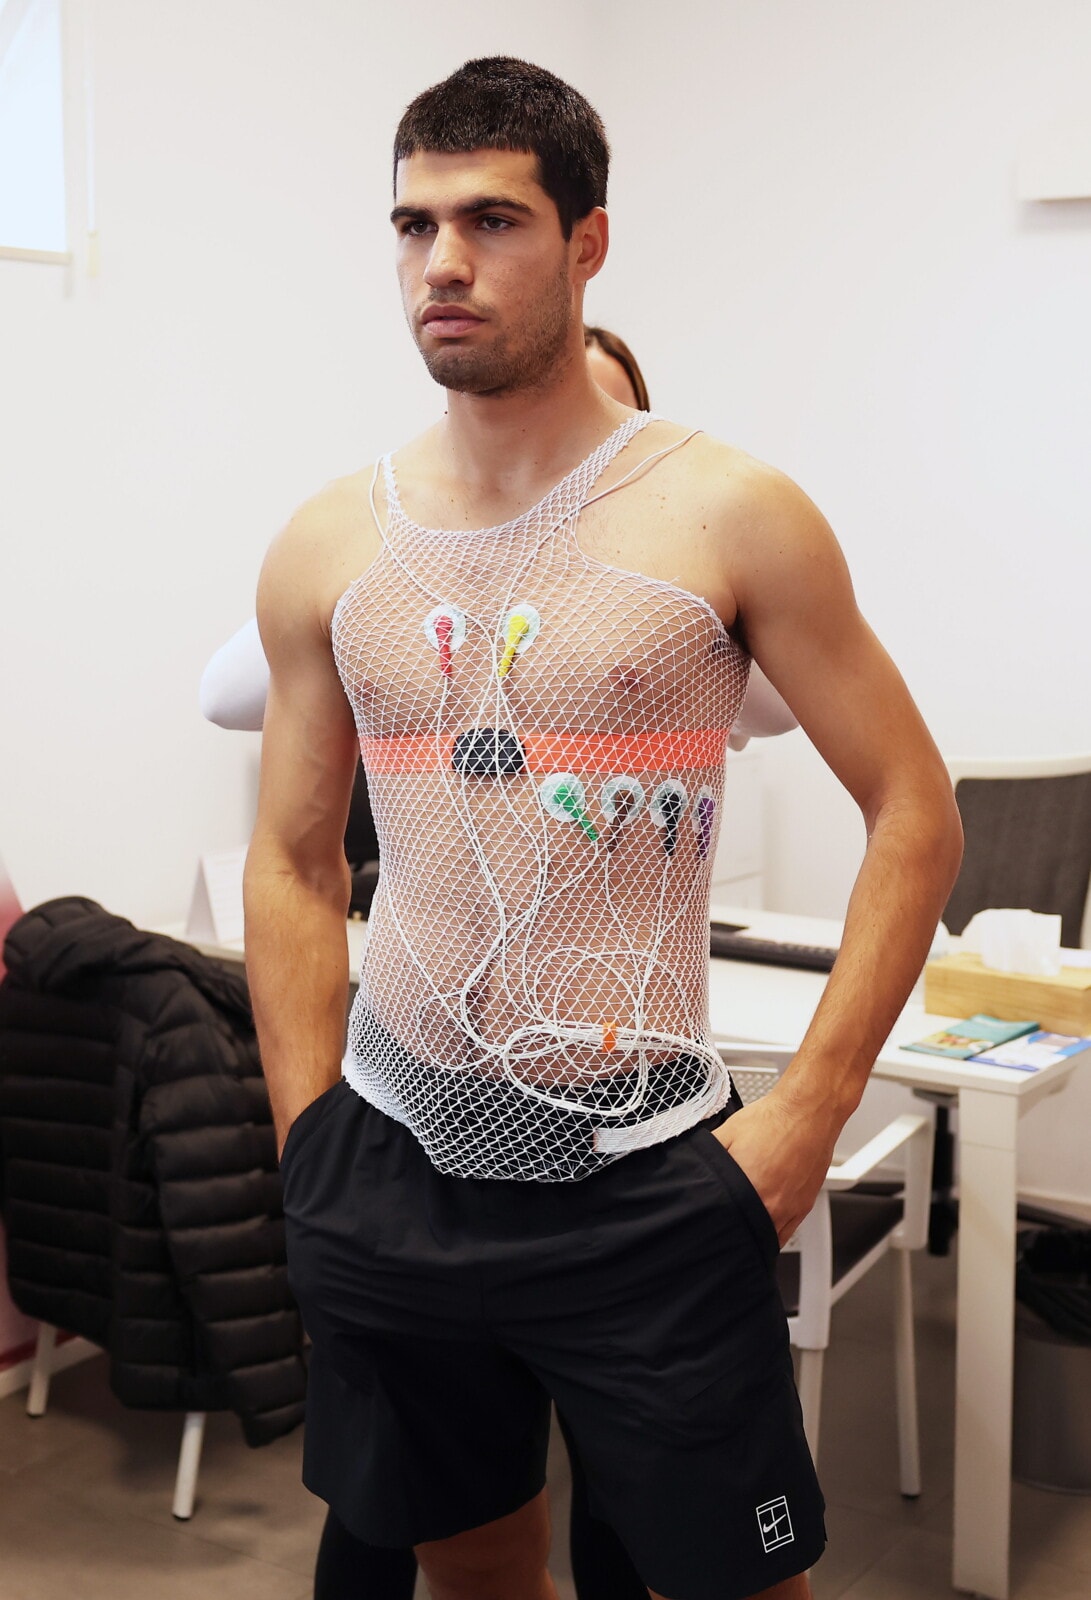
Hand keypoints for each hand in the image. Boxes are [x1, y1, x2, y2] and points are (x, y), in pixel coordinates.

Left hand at [712, 1087, 838, 1245]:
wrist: (808, 1111)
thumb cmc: (773, 1119)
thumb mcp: (728, 1132)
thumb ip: (710, 1154)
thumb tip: (694, 1168)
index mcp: (748, 1189)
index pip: (727, 1223)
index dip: (716, 1225)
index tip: (710, 1223)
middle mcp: (771, 1204)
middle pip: (747, 1234)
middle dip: (734, 1231)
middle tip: (724, 1224)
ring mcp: (790, 1208)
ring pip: (768, 1239)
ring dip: (755, 1235)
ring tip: (743, 1226)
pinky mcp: (805, 1205)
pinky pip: (787, 1232)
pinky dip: (774, 1232)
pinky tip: (765, 1224)